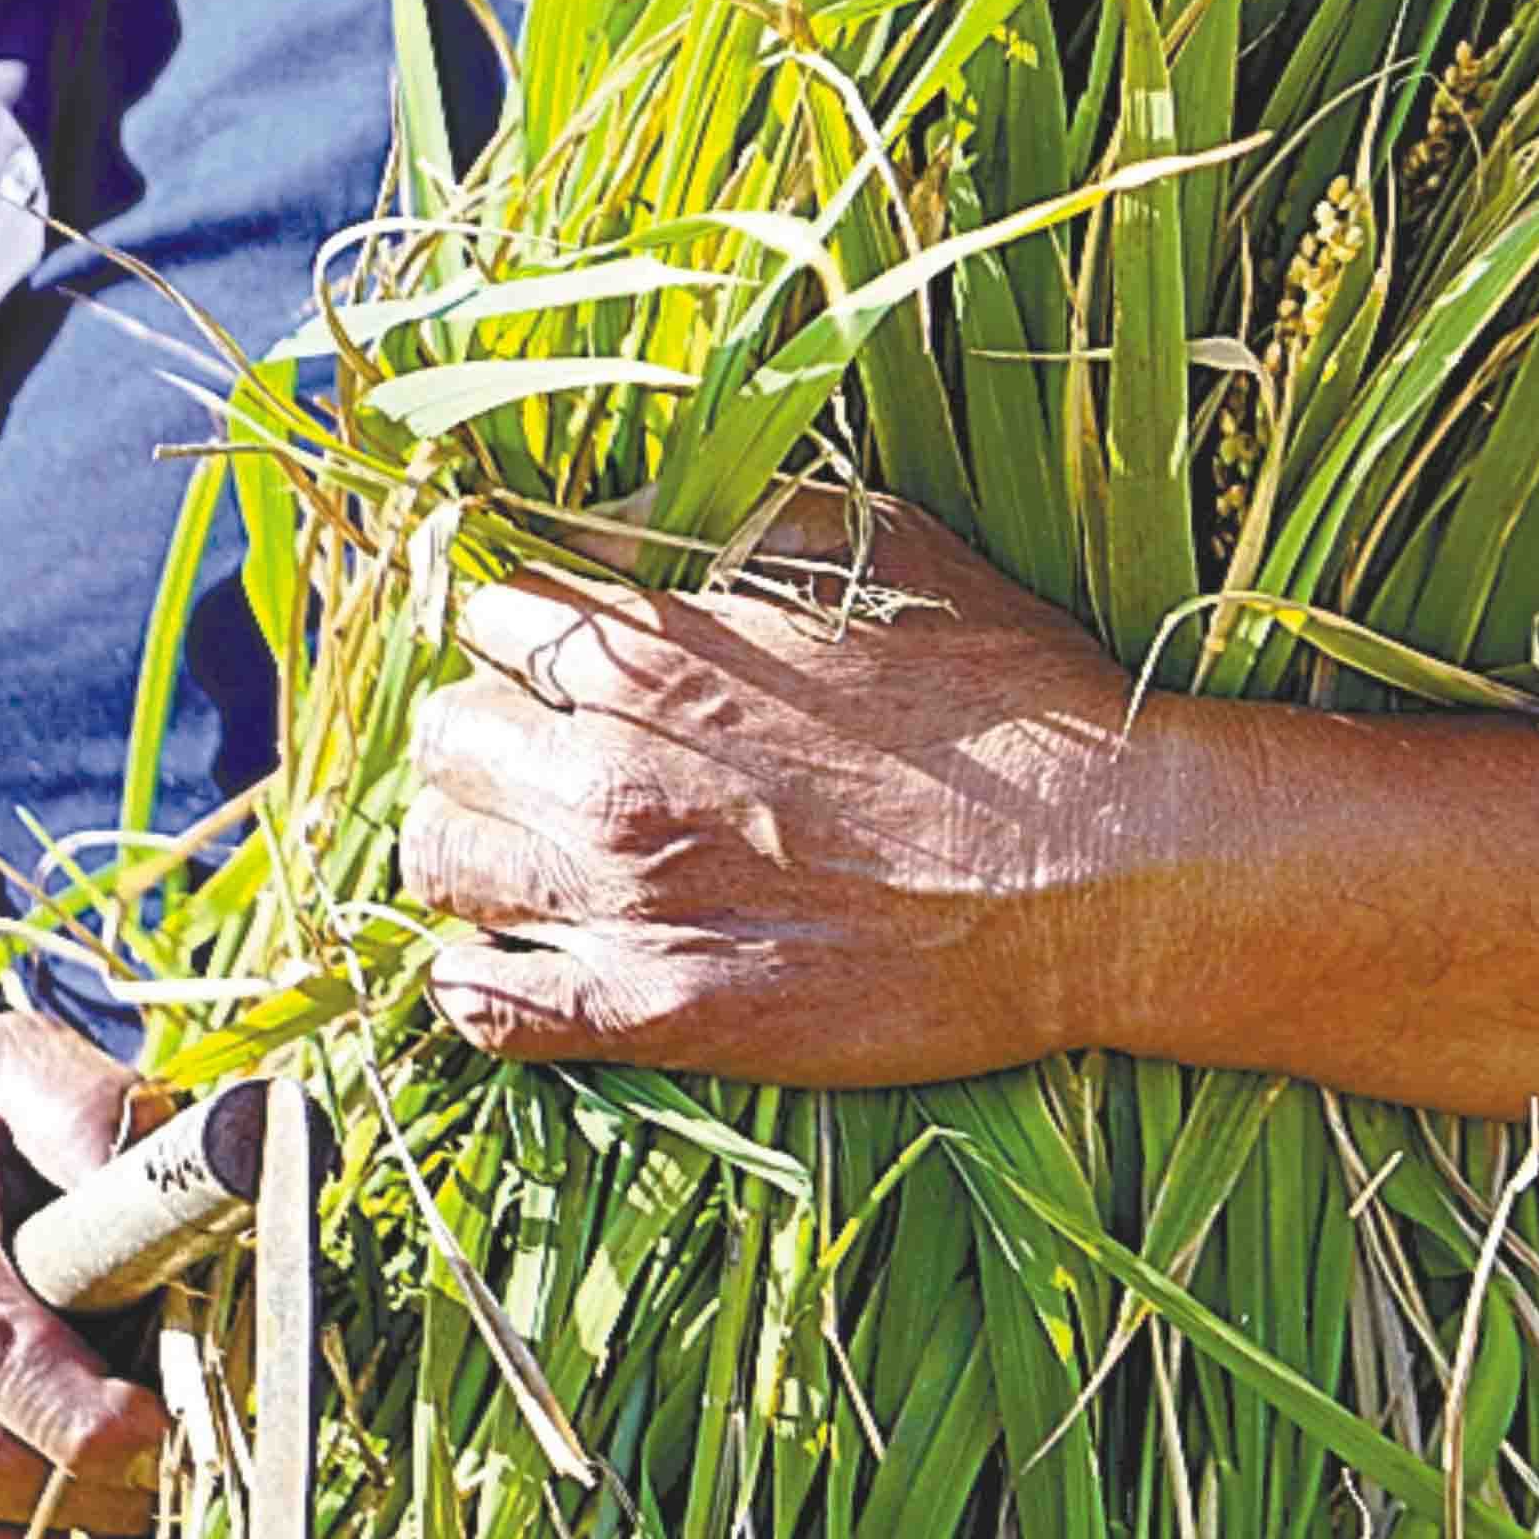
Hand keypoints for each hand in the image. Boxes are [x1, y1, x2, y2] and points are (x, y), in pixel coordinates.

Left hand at [400, 492, 1166, 1087]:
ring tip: (529, 846)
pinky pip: (486, 1007)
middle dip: (489, 727)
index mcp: (656, 649)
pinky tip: (514, 954)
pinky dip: (476, 979)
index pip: (492, 613)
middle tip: (548, 748)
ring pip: (438, 862)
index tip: (564, 650)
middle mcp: (609, 773)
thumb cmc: (1010, 701)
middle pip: (444, 735)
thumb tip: (623, 524)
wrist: (1100, 868)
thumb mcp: (889, 549)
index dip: (526, 625)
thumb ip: (738, 524)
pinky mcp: (659, 1014)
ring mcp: (626, 902)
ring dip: (471, 842)